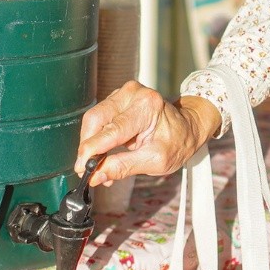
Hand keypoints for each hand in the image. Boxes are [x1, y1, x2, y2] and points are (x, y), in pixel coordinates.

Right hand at [75, 81, 220, 183]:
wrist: (188, 128)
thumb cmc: (177, 142)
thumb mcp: (155, 161)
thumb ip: (123, 167)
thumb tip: (96, 175)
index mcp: (147, 106)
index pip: (111, 130)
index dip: (92, 150)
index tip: (82, 167)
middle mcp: (133, 94)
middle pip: (96, 119)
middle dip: (87, 146)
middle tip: (86, 168)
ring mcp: (123, 94)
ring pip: (94, 119)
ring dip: (91, 143)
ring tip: (99, 164)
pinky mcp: (117, 99)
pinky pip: (98, 118)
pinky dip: (97, 138)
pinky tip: (104, 153)